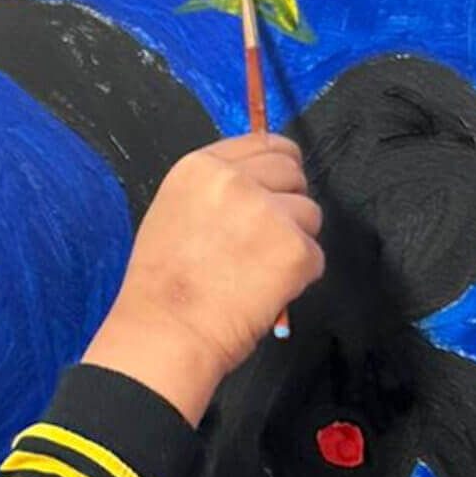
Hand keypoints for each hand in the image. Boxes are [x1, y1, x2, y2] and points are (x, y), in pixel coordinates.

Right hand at [83, 133, 323, 424]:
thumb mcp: (173, 213)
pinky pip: (315, 256)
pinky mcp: (294, 249)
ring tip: (256, 271)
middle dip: (287, 202)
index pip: (264, 143)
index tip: (278, 186)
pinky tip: (264, 290)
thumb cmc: (160, 288)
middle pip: (293, 172)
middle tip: (264, 239)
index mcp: (200, 168)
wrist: (164, 333)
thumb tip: (258, 187)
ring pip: (309, 214)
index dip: (277, 166)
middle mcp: (235, 181)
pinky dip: (298, 277)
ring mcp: (267, 213)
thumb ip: (214, 191)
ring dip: (294, 241)